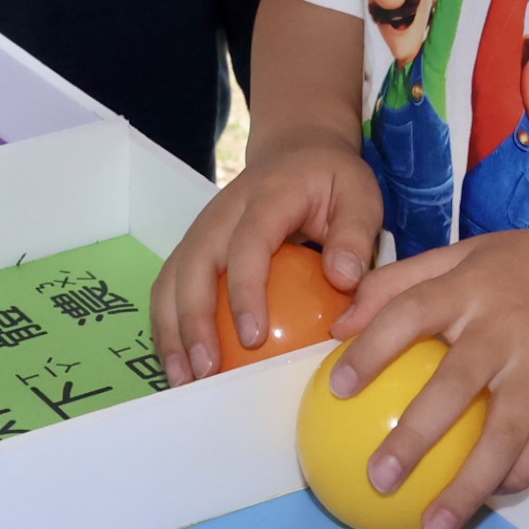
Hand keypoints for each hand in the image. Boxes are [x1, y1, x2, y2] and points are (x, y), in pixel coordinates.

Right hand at [151, 133, 380, 386]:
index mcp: (267, 196)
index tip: (252, 337)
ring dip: (172, 329)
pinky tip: (182, 365)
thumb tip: (344, 279)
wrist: (297, 149)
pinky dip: (168, 325)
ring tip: (184, 379)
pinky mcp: (194, 246)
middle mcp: (224, 211)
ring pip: (172, 277)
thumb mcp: (359, 193)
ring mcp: (203, 228)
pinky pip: (171, 285)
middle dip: (194, 320)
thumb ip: (356, 233)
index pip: (247, 243)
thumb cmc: (331, 178)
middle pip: (194, 263)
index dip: (244, 290)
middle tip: (208, 370)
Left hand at [327, 232, 528, 528]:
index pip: (412, 313)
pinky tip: (488, 498)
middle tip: (379, 478)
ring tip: (434, 523)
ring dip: (468, 484)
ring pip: (504, 433)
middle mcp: (505, 328)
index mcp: (472, 287)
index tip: (338, 388)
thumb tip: (338, 326)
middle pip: (456, 386)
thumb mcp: (463, 253)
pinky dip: (517, 476)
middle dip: (415, 437)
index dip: (372, 348)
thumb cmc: (525, 266)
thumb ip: (399, 281)